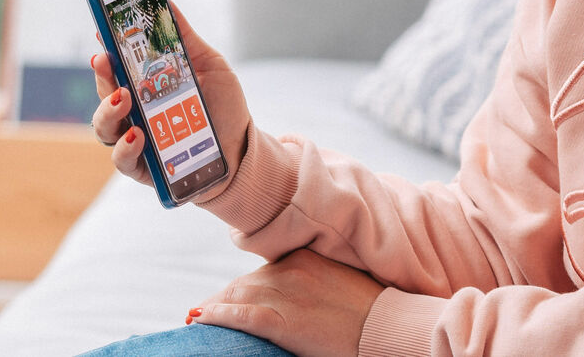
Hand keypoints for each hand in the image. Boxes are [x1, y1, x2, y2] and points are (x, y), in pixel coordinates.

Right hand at [89, 3, 252, 200]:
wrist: (244, 151)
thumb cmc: (223, 107)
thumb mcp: (209, 64)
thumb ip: (184, 37)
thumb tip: (165, 0)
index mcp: (145, 85)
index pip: (116, 65)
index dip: (106, 47)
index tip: (102, 29)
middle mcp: (135, 111)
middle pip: (104, 91)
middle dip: (101, 74)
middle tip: (105, 60)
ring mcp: (136, 139)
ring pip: (104, 125)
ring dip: (107, 109)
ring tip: (124, 97)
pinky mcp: (144, 168)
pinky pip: (122, 159)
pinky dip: (125, 147)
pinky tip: (138, 135)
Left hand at [190, 250, 383, 356]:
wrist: (386, 327)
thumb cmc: (370, 309)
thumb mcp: (340, 280)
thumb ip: (314, 277)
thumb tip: (298, 292)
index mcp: (305, 256)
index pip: (262, 270)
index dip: (241, 285)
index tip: (227, 295)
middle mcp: (292, 269)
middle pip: (245, 281)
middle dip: (223, 296)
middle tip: (202, 311)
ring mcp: (287, 294)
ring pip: (238, 295)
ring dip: (214, 306)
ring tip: (196, 318)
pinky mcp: (284, 320)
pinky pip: (242, 315)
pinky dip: (218, 315)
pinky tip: (200, 318)